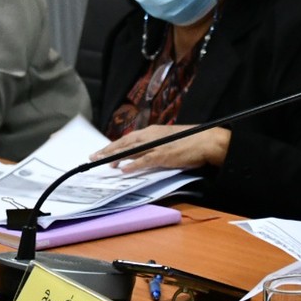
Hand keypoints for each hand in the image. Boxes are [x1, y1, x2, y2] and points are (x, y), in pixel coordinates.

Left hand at [91, 125, 230, 172]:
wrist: (207, 141)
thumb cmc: (191, 141)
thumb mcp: (169, 139)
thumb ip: (155, 144)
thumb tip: (143, 153)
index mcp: (153, 131)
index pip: (129, 138)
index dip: (114, 145)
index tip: (103, 151)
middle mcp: (151, 135)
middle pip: (125, 142)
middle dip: (108, 150)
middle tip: (94, 156)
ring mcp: (156, 145)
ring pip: (130, 150)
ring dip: (115, 156)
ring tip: (103, 163)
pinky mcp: (163, 155)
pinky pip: (144, 161)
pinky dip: (132, 165)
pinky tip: (123, 169)